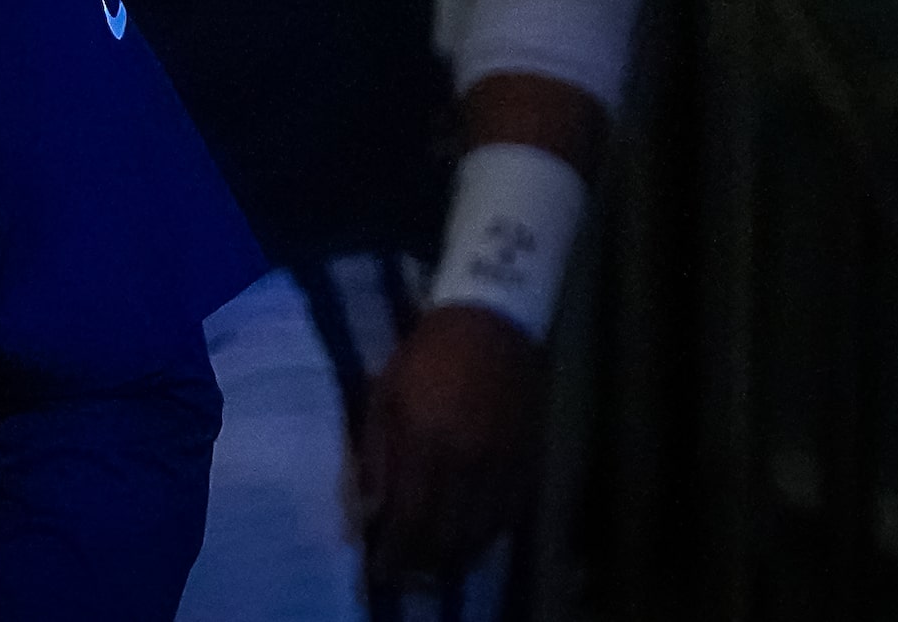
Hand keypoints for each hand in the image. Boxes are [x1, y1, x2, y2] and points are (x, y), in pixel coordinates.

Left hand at [357, 303, 542, 587]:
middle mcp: (466, 461)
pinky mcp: (528, 462)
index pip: (409, 519)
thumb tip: (369, 512)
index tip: (380, 570)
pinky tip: (470, 540)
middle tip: (407, 574)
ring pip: (480, 534)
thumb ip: (376, 456)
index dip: (395, 554)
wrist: (491, 323)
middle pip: (446, 536)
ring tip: (435, 566)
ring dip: (455, 558)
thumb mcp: (384, 395)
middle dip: (423, 564)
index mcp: (425, 441)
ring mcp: (502, 464)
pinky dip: (487, 537)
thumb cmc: (426, 355)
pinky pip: (508, 517)